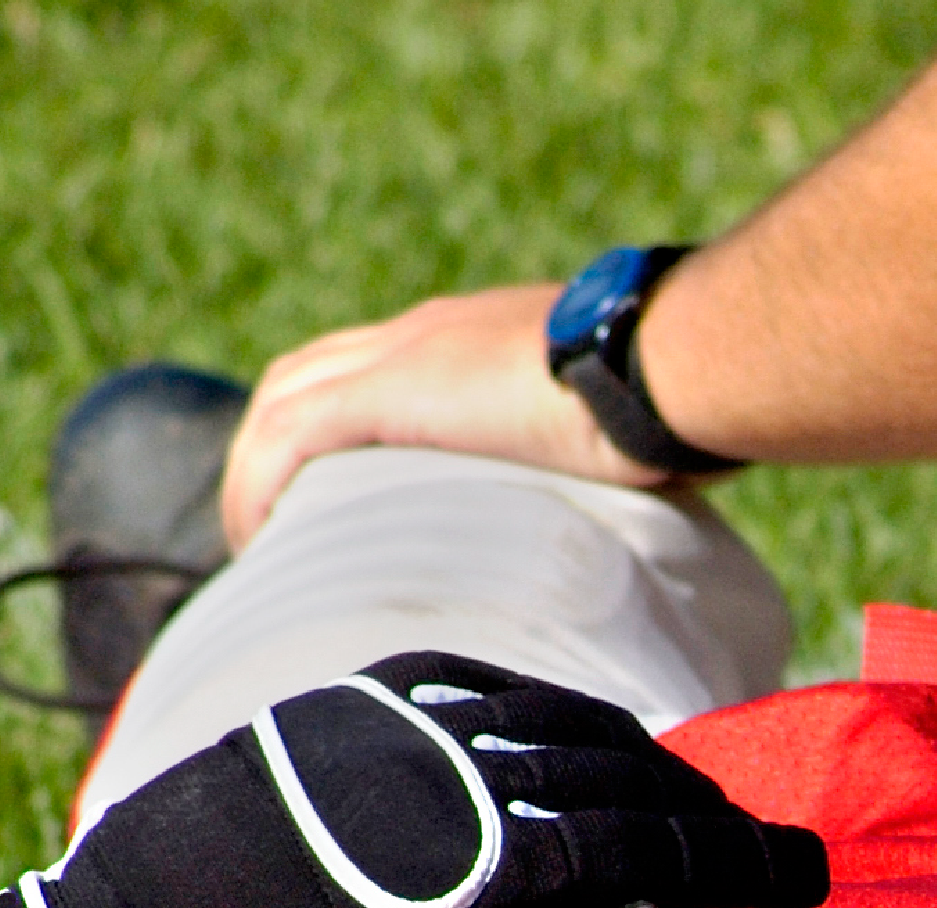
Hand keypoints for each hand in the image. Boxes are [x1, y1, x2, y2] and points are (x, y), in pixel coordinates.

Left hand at [219, 286, 668, 550]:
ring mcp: (408, 353)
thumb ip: (598, 461)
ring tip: (255, 546)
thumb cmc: (683, 400)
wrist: (677, 360)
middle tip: (273, 528)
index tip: (332, 497)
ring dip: (254, 470)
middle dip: (273, 446)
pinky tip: (255, 534)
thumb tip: (634, 525)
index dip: (335, 422)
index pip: (377, 363)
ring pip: (284, 399)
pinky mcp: (395, 390)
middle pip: (308, 372)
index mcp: (481, 337)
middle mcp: (429, 332)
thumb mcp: (623, 433)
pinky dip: (258, 480)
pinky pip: (290, 434)